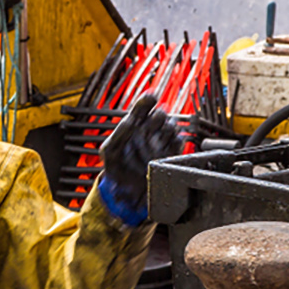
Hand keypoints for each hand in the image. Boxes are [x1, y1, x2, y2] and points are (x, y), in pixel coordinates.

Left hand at [98, 94, 184, 221]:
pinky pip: (179, 141)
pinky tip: (163, 151)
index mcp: (134, 123)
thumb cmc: (116, 167)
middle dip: (156, 119)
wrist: (127, 189)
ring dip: (165, 132)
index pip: (145, 103)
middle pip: (161, 113)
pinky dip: (173, 144)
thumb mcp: (110, 150)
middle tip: (149, 129)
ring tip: (155, 143)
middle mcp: (149, 129)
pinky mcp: (171, 152)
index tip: (151, 99)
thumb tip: (129, 120)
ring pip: (172, 125)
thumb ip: (118, 134)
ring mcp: (161, 140)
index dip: (149, 100)